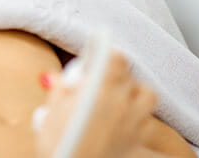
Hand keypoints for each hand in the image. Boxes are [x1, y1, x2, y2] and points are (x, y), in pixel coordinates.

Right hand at [35, 51, 156, 157]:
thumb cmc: (60, 148)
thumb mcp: (50, 116)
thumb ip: (59, 92)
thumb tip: (57, 79)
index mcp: (100, 91)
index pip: (114, 57)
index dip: (105, 51)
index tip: (97, 50)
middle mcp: (123, 105)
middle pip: (130, 75)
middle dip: (116, 73)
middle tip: (99, 79)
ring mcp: (136, 125)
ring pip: (147, 95)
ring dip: (134, 92)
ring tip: (118, 97)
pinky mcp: (141, 143)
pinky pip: (148, 121)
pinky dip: (139, 117)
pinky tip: (124, 122)